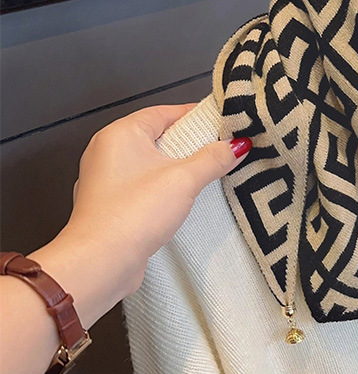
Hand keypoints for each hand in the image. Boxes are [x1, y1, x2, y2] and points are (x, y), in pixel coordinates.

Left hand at [36, 103, 251, 322]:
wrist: (101, 261)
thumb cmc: (136, 211)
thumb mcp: (184, 180)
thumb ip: (214, 159)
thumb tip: (238, 144)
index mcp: (121, 133)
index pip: (164, 112)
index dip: (195, 115)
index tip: (223, 122)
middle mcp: (107, 150)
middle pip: (157, 136)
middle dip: (190, 143)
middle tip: (222, 149)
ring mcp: (105, 179)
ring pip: (149, 163)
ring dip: (176, 167)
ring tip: (208, 174)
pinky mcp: (109, 204)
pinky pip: (141, 185)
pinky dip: (162, 187)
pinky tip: (181, 200)